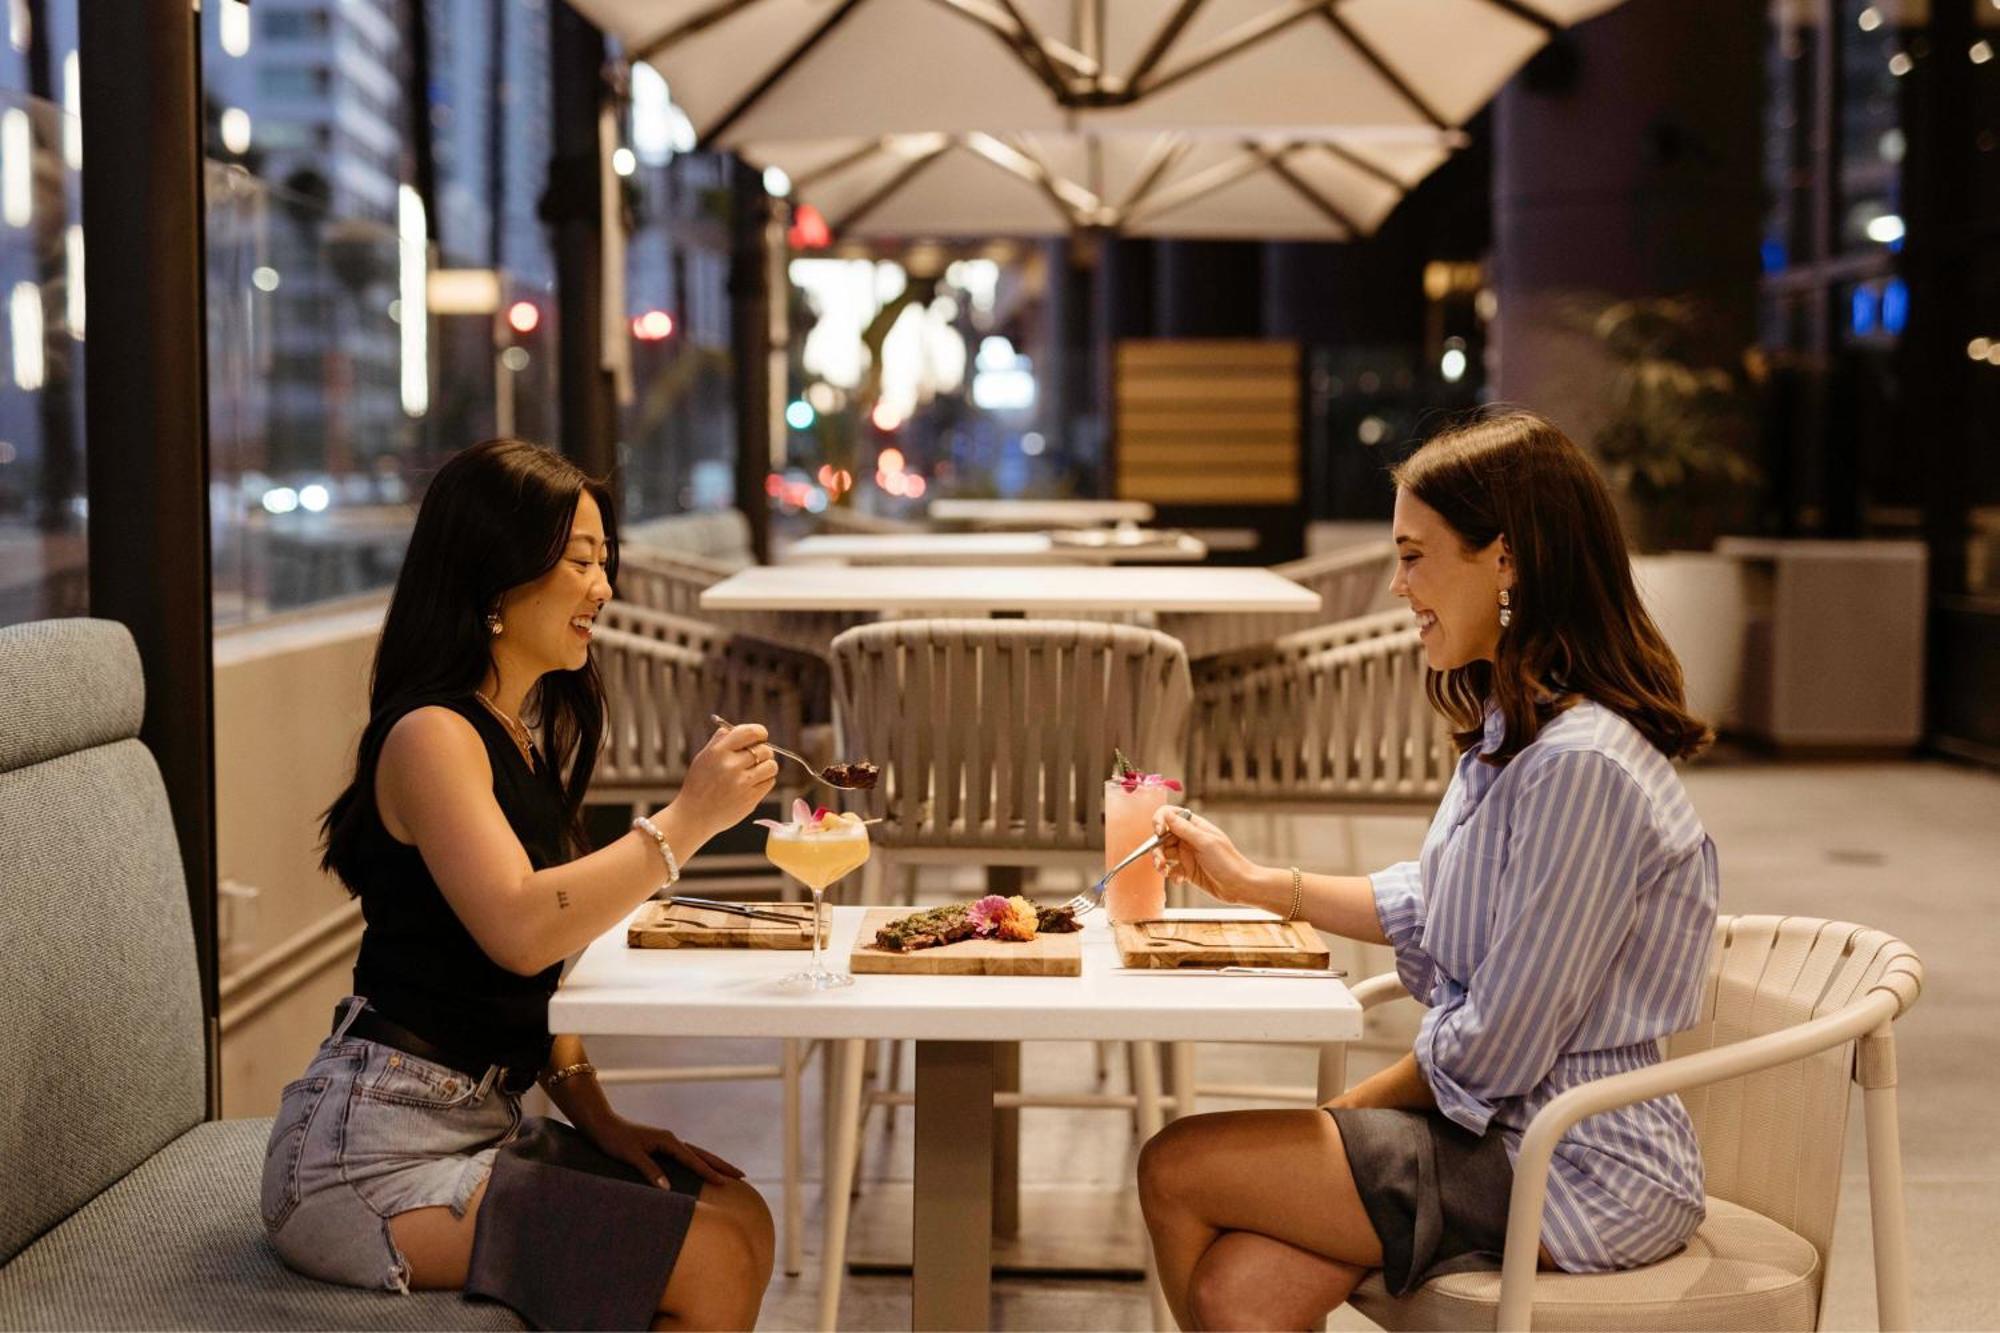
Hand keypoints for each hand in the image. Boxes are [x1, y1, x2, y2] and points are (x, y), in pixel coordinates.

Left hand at [586, 1113, 745, 1187]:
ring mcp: (666, 1142)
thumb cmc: (614, 1139)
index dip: (709, 1172)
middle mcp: (670, 1140)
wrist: (601, 1123)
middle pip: (702, 1154)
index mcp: (667, 1141)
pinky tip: (699, 1169)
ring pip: (696, 1154)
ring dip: (712, 1163)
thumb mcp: (630, 1155)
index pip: (693, 1160)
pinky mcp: (659, 1146)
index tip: (725, 1183)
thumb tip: (667, 1188)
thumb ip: (650, 1171)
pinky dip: (698, 1162)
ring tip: (727, 1172)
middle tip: (741, 1175)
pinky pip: (686, 1156)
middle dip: (721, 1165)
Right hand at [670, 723, 778, 840]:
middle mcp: (731, 766)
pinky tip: (753, 783)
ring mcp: (742, 783)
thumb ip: (720, 741)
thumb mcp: (703, 758)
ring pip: (771, 766)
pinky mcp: (750, 799)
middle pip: (765, 749)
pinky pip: (770, 782)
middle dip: (764, 752)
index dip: (760, 732)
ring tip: (757, 771)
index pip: (750, 732)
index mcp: (719, 752)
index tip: (761, 736)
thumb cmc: (699, 785)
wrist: (693, 816)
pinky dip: (765, 781)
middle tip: (757, 757)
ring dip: (767, 766)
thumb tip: (737, 728)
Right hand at [1148, 805, 1269, 906]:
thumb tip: (1166, 814)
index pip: (1170, 816)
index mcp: (1194, 827)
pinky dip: (1171, 874)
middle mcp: (1188, 839)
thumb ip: (1184, 829)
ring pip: (1164, 854)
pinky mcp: (1187, 871)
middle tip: (1160, 861)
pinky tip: (1179, 880)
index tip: (1159, 833)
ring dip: (1160, 862)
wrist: (1240, 886)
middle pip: (1162, 838)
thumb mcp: (1205, 843)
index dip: (1160, 821)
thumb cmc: (1228, 862)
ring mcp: (1187, 855)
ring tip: (1165, 871)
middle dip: (1157, 848)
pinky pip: (1171, 869)